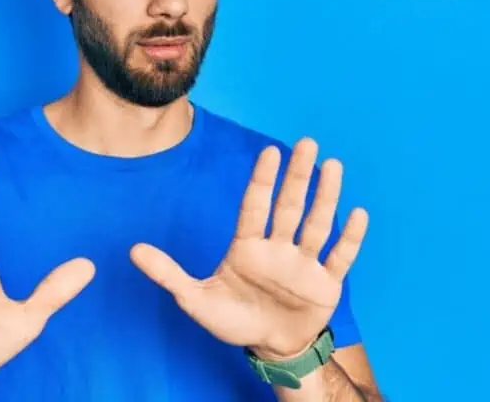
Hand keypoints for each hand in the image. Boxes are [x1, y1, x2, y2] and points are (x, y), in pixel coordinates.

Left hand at [130, 138, 367, 359]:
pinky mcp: (326, 283)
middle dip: (298, 176)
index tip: (270, 151)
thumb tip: (132, 251)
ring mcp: (303, 263)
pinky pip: (340, 257)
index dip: (262, 180)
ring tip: (333, 166)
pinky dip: (349, 238)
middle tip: (307, 142)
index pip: (255, 206)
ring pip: (317, 224)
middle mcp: (278, 248)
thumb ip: (168, 274)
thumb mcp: (195, 299)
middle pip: (289, 206)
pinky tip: (357, 213)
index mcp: (248, 247)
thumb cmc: (234, 320)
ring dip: (326, 196)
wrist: (271, 347)